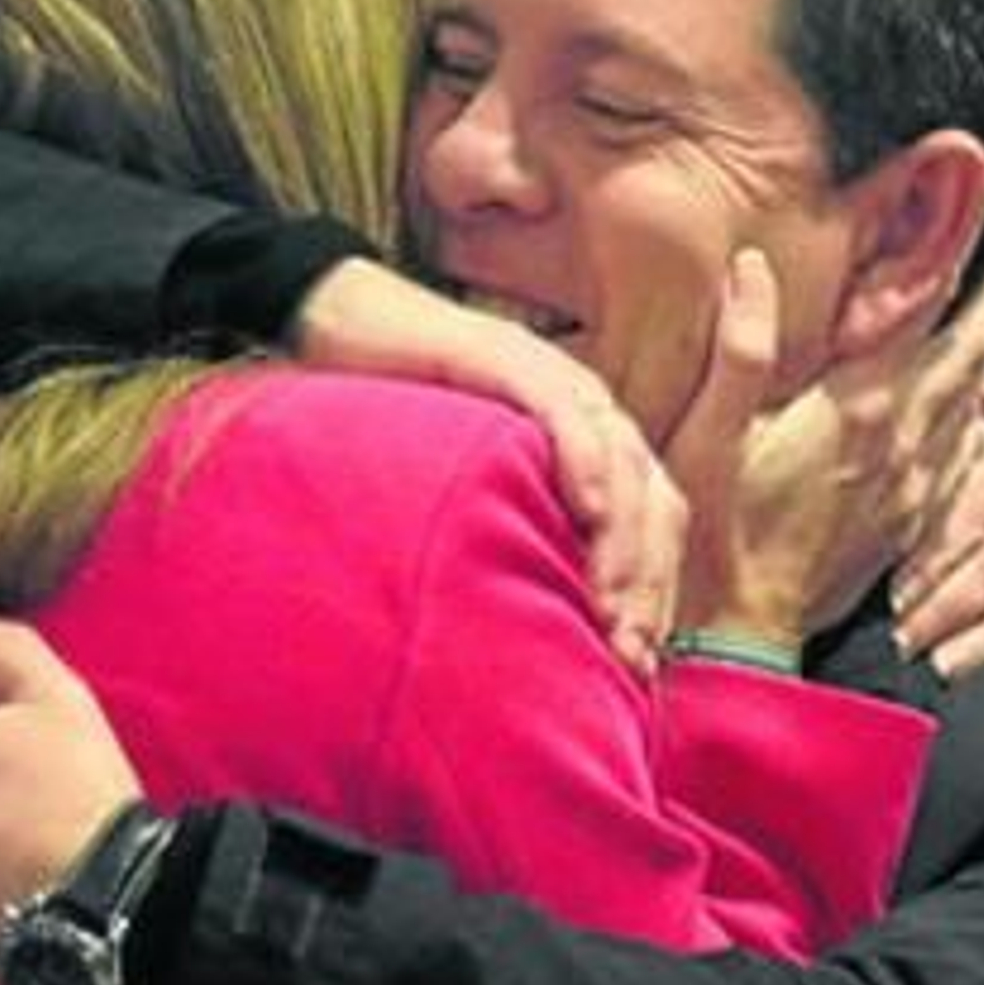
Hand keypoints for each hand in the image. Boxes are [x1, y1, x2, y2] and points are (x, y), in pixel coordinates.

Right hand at [297, 257, 683, 671]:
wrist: (331, 320)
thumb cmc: (385, 412)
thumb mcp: (456, 489)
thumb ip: (497, 532)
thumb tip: (505, 626)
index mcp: (580, 441)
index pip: (648, 518)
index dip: (651, 590)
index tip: (635, 664)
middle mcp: (581, 409)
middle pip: (652, 497)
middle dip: (649, 583)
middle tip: (631, 655)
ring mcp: (549, 378)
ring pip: (622, 461)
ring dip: (624, 540)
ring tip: (615, 608)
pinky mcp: (506, 356)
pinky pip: (561, 410)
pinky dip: (583, 459)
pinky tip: (589, 509)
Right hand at [671, 224, 983, 644]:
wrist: (741, 637)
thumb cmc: (711, 535)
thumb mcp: (706, 436)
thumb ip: (739, 348)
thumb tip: (756, 264)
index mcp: (858, 403)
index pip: (929, 296)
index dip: (970, 232)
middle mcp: (902, 436)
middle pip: (975, 337)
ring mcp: (914, 481)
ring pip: (975, 389)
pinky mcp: (910, 517)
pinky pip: (961, 444)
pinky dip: (972, 400)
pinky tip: (963, 391)